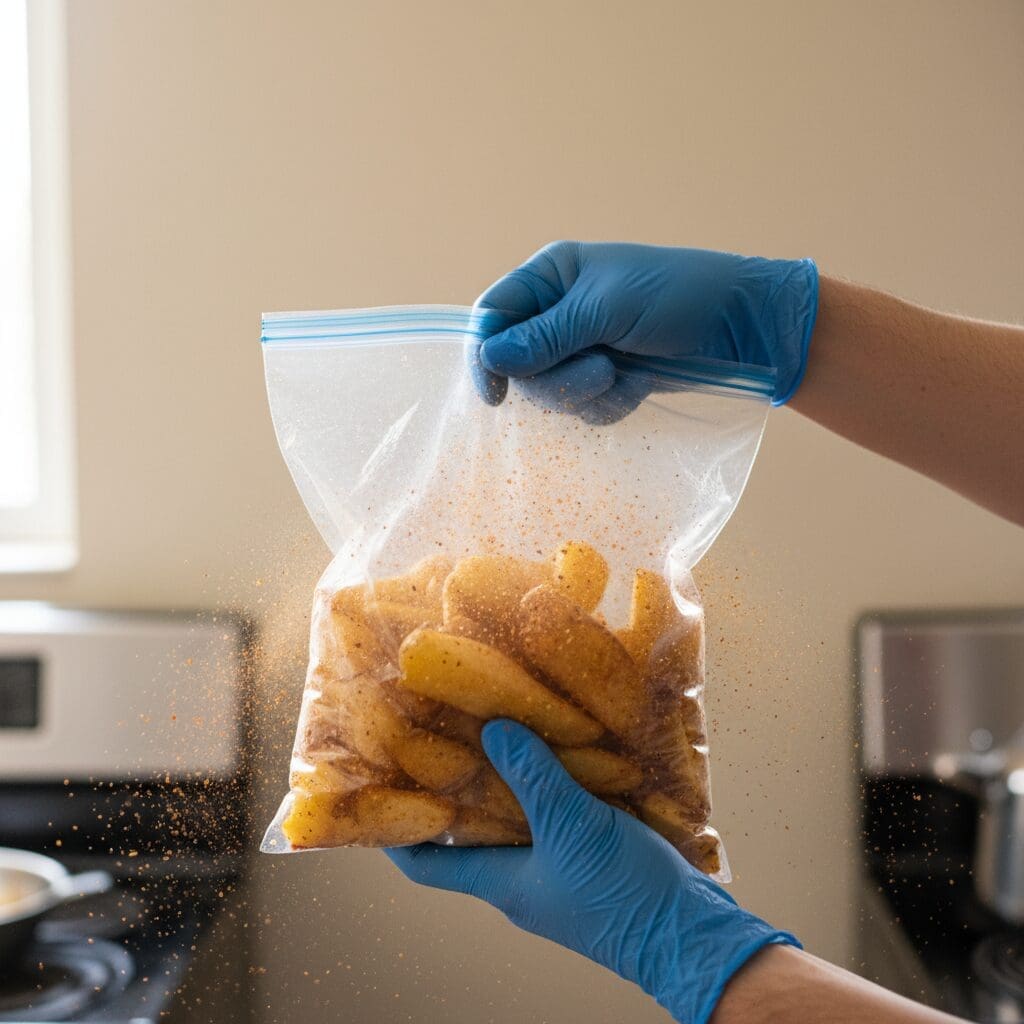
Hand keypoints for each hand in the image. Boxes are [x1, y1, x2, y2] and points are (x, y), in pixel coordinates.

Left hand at [386, 720, 797, 1023]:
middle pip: (470, 831)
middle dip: (455, 786)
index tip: (379, 792)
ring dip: (506, 776)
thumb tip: (493, 730)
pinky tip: (558, 744)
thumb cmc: (625, 897)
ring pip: (516, 815)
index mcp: (503, 881)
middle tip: (442, 735)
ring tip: (495, 726)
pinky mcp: (590, 853)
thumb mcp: (573, 828)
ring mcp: (557, 865)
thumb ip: (534, 778)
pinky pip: (556, 811)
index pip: (427, 864)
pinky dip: (549, 779)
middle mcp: (522, 875)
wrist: (693, 932)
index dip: (397, 834)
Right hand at [471, 241, 817, 413]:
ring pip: (550, 392)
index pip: (494, 315)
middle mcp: (558, 312)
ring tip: (625, 374)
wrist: (742, 326)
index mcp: (551, 276)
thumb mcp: (607, 308)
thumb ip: (546, 336)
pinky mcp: (605, 379)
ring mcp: (581, 348)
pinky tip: (641, 383)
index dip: (487, 355)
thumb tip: (491, 356)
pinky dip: (611, 403)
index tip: (496, 394)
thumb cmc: (677, 295)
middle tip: (601, 371)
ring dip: (587, 392)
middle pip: (518, 364)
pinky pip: (584, 408)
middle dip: (556, 378)